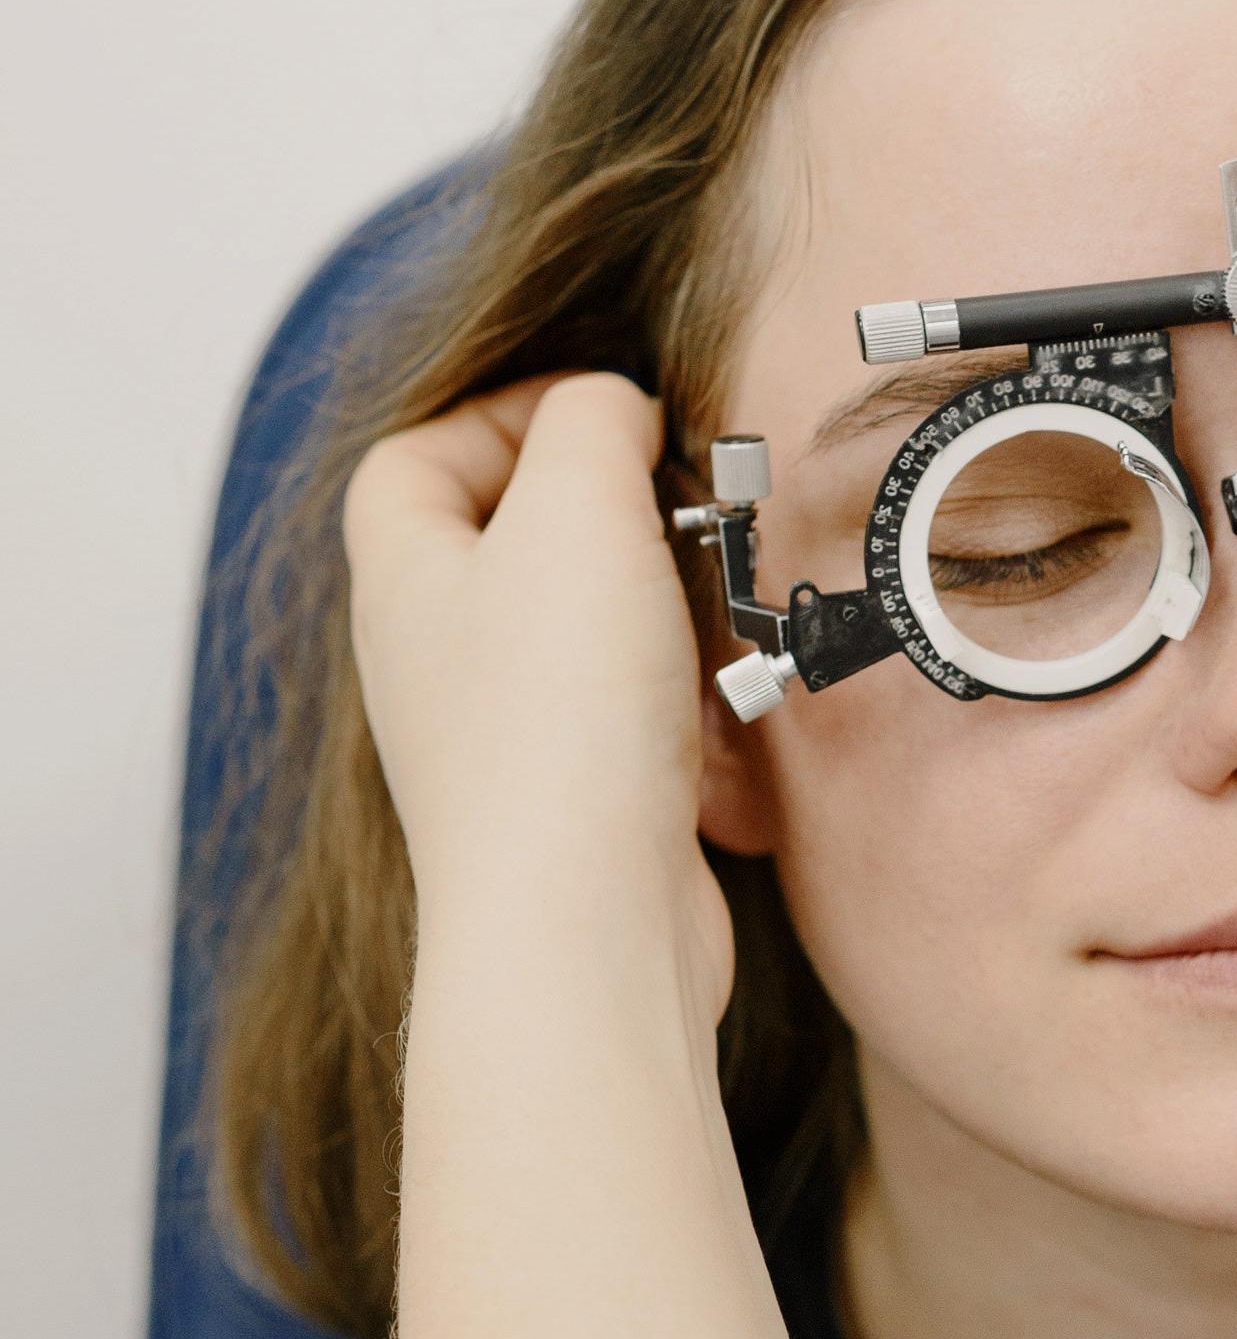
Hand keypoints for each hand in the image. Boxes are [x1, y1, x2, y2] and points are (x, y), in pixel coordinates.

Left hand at [343, 373, 731, 1010]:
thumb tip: (612, 409)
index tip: (604, 414)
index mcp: (405, 577)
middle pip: (512, 543)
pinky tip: (729, 720)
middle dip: (610, 517)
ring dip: (669, 617)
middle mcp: (440, 661)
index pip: (415, 456)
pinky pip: (638, 729)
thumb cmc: (557, 727)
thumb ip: (591, 421)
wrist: (585, 929)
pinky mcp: (582, 811)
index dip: (502, 415)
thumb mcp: (575, 508)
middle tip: (681, 508)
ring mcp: (507, 742)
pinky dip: (692, 712)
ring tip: (717, 614)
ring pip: (589, 637)